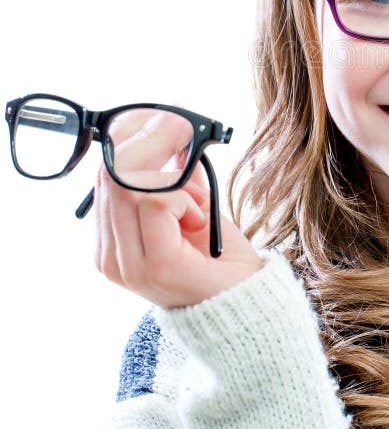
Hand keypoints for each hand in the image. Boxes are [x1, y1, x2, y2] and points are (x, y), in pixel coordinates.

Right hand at [94, 109, 262, 309]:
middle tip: (181, 148)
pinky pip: (158, 203)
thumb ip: (176, 179)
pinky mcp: (155, 265)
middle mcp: (111, 257)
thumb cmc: (218, 259)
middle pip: (114, 178)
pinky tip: (196, 221)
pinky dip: (183, 200)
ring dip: (174, 187)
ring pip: (135, 188)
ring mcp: (129, 265)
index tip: (159, 126)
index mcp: (112, 243)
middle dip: (152, 154)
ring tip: (194, 210)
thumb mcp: (192, 208)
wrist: (243, 302)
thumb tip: (170, 137)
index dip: (131, 146)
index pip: (104, 179)